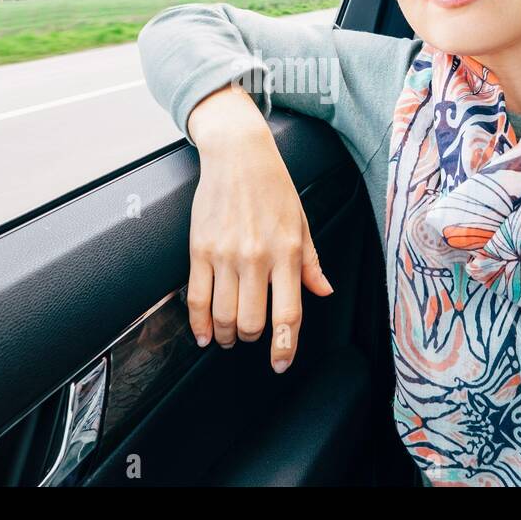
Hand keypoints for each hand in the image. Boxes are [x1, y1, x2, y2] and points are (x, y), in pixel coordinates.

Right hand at [186, 83, 334, 372]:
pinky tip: (205, 334)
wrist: (238, 156)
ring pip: (223, 316)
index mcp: (287, 253)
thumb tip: (323, 292)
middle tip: (250, 338)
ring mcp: (225, 256)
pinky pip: (196, 299)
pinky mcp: (199, 250)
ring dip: (226, 335)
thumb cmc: (274, 187)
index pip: (288, 313)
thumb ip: (311, 263)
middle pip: (251, 322)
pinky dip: (199, 324)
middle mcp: (256, 258)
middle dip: (251, 339)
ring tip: (228, 337)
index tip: (280, 363)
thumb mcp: (302, 223)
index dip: (284, 346)